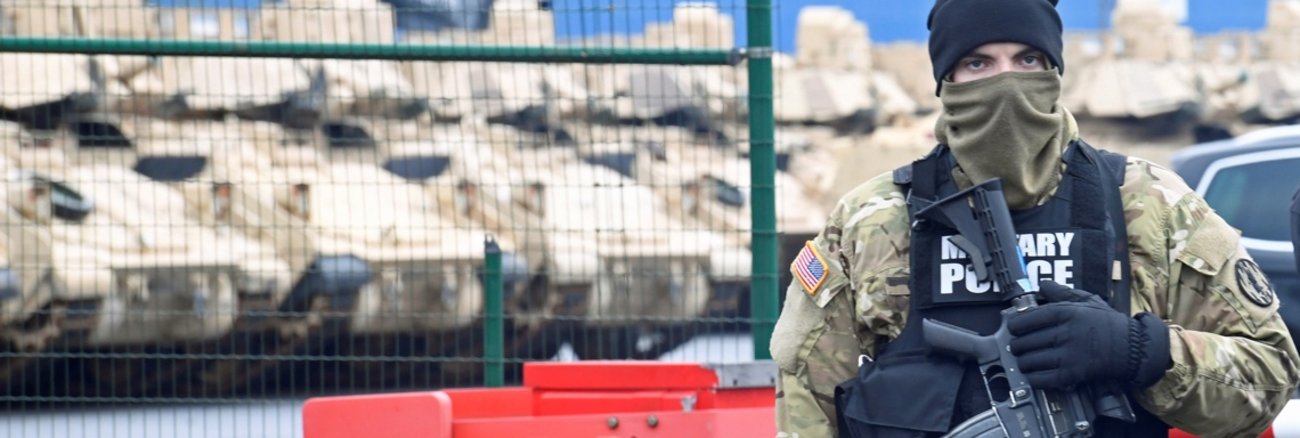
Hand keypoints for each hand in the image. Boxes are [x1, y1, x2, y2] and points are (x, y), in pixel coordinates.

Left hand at [1007, 281, 1170, 389]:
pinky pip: (1042, 379)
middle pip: (1024, 342)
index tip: (1013, 328)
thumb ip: (1062, 293)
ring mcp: (1068, 355)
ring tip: (1024, 360)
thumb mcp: (1086, 301)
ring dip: (1023, 362)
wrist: (1132, 348)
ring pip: (1030, 361)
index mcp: (1066, 313)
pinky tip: (1033, 374)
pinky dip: (1033, 378)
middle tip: (1018, 346)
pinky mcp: (1073, 374)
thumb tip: (1041, 284)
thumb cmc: (1107, 323)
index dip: (1014, 325)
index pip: (1027, 319)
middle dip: (1017, 345)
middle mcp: (1065, 333)